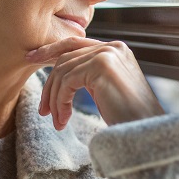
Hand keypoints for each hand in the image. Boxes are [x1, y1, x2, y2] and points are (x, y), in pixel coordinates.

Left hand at [27, 37, 164, 128]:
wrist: (147, 134)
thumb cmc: (127, 118)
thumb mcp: (105, 90)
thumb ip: (88, 75)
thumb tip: (59, 74)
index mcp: (115, 49)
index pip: (74, 44)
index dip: (50, 50)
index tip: (31, 59)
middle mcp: (113, 46)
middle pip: (65, 57)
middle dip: (49, 84)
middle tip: (43, 110)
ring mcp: (108, 53)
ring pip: (63, 71)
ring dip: (54, 99)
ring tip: (56, 120)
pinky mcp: (102, 66)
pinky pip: (67, 81)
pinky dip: (60, 101)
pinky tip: (63, 119)